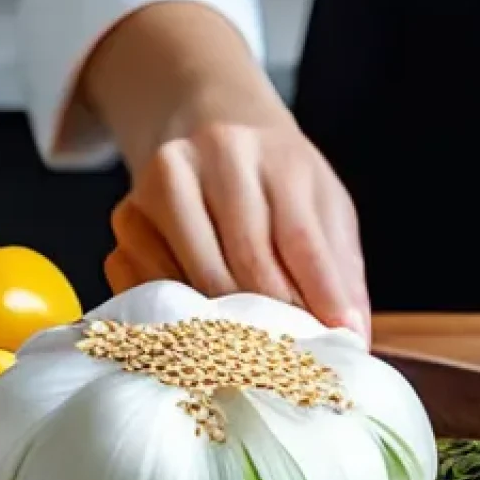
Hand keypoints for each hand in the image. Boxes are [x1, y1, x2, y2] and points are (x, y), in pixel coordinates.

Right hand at [104, 85, 370, 342]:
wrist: (213, 122)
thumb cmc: (279, 179)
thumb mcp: (323, 205)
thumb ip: (339, 267)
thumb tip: (352, 337)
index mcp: (277, 156)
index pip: (300, 238)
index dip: (322, 295)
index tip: (340, 338)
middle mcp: (215, 159)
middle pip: (247, 258)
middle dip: (277, 317)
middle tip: (296, 357)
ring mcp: (162, 184)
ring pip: (196, 277)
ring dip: (229, 323)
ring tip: (255, 353)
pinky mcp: (127, 215)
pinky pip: (149, 284)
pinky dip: (180, 317)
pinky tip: (203, 332)